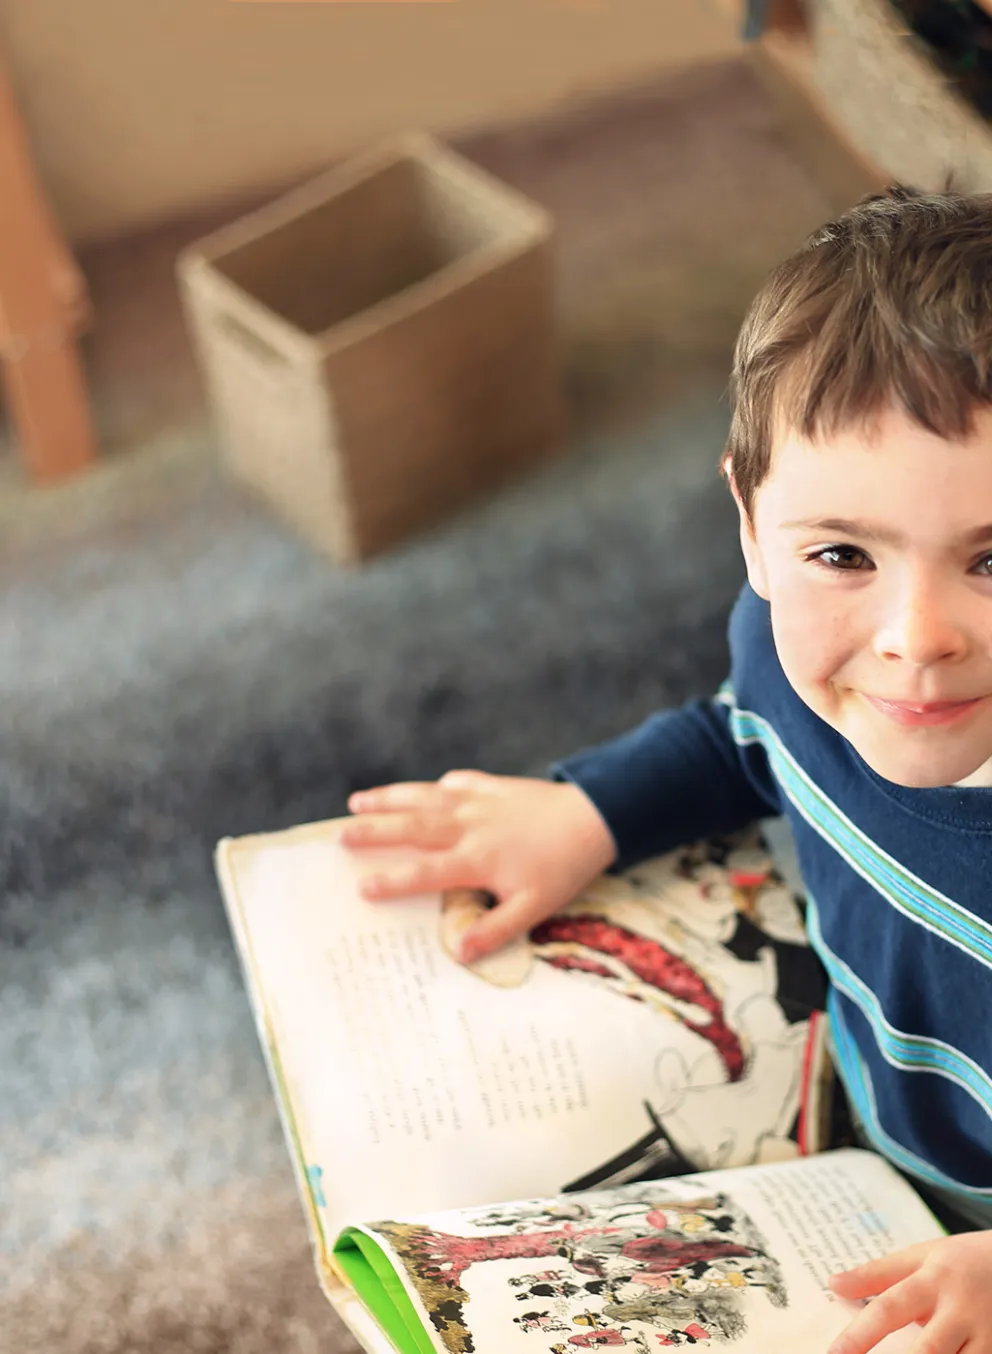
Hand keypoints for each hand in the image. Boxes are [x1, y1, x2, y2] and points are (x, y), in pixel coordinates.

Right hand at [340, 770, 615, 962]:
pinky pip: (457, 783)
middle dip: (374, 831)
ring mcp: (478, 801)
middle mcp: (469, 826)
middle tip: (340, 836)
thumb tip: (459, 953)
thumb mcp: (535, 907)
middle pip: (412, 827)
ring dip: (390, 798)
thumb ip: (495, 929)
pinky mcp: (493, 785)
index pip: (425, 872)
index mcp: (476, 859)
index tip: (362, 888)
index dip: (393, 881)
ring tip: (357, 800)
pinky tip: (428, 790)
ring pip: (424, 798)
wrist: (595, 817)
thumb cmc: (564, 867)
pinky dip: (438, 786)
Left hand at [828, 1231, 991, 1353]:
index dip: (860, 1335)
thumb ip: (877, 1273)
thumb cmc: (960, 1262)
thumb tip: (833, 1285)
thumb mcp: (921, 1257)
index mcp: (933, 1280)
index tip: (834, 1353)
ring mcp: (986, 1336)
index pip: (890, 1308)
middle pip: (927, 1351)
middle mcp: (961, 1310)